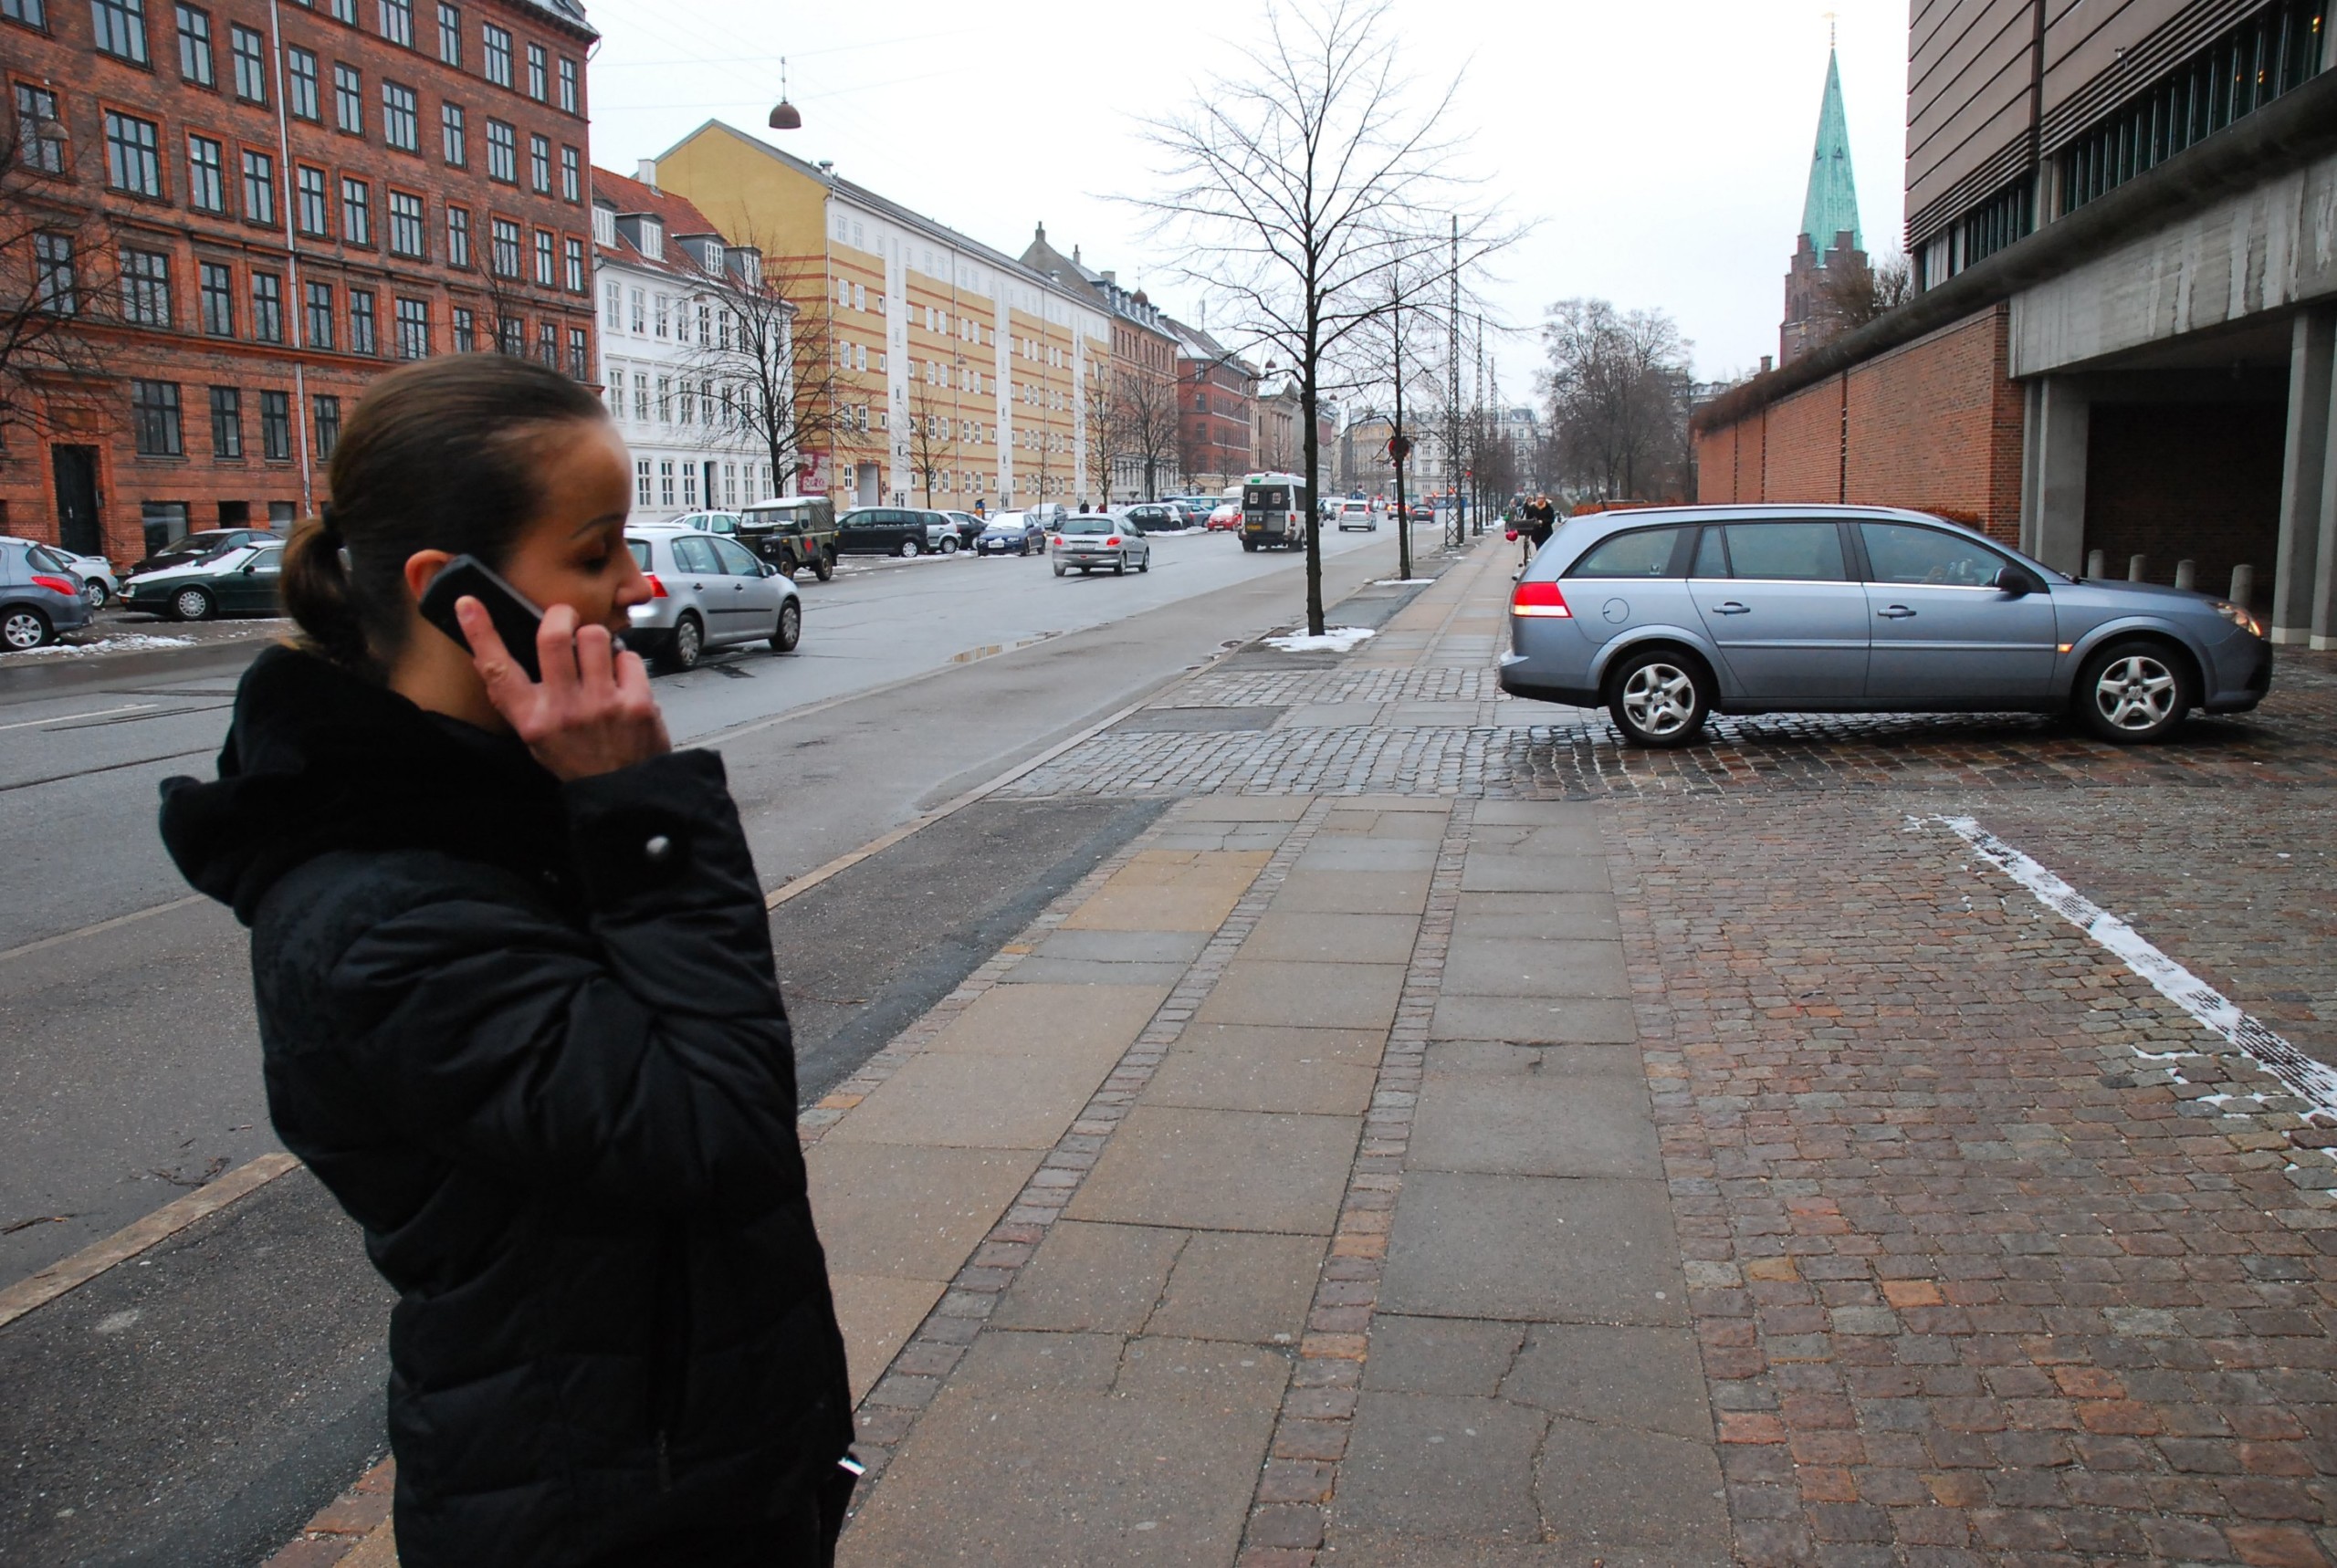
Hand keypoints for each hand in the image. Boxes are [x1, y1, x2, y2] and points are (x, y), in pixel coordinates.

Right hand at [457, 597, 670, 780]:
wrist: (624, 791)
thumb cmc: (577, 758)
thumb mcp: (536, 738)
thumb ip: (515, 699)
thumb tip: (486, 656)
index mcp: (532, 720)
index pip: (498, 670)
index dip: (480, 633)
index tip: (468, 604)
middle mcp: (563, 710)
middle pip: (553, 636)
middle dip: (561, 615)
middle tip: (566, 619)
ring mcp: (601, 706)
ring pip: (595, 636)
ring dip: (596, 639)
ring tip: (599, 658)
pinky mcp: (636, 703)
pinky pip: (627, 656)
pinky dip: (625, 662)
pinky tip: (623, 682)